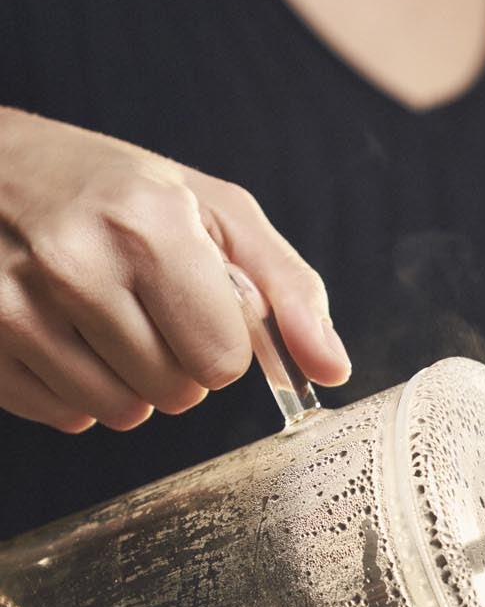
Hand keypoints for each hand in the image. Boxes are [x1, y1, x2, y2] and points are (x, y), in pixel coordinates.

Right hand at [0, 107, 349, 431]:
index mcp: (146, 225)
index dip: (222, 340)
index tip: (195, 301)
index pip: (223, 360)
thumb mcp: (212, 211)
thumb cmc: (115, 189)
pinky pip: (67, 417)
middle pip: (178, 394)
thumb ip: (287, 288)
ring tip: (103, 316)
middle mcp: (75, 266)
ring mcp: (14, 307)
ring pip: (121, 414)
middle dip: (177, 359)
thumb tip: (332, 369)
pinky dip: (76, 388)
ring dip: (129, 380)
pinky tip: (62, 331)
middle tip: (144, 302)